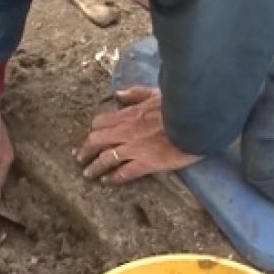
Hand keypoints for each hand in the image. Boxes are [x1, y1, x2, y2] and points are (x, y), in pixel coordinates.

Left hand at [77, 86, 201, 183]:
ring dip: (93, 167)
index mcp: (128, 114)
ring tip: (87, 174)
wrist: (194, 121)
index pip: (100, 122)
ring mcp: (134, 148)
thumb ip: (135, 93)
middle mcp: (125, 131)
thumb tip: (118, 94)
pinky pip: (123, 173)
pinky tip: (106, 182)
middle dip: (85, 150)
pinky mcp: (145, 163)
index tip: (91, 135)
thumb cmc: (178, 105)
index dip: (94, 130)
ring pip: (105, 159)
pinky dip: (113, 178)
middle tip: (79, 157)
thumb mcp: (155, 92)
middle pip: (96, 141)